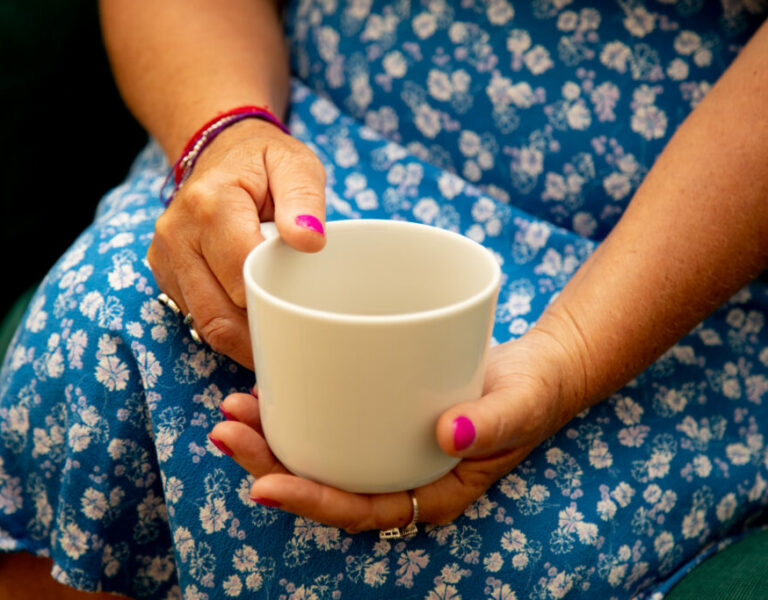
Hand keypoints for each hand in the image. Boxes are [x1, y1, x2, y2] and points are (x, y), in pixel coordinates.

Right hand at [148, 118, 326, 367]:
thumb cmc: (264, 162)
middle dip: (259, 335)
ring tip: (279, 339)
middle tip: (298, 343)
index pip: (243, 275)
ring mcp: (165, 255)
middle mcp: (177, 233)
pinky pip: (195, 316)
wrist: (222, 149)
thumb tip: (310, 241)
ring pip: (204, 323)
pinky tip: (254, 322)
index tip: (307, 312)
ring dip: (242, 340)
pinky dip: (226, 326)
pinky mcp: (164, 271)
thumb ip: (304, 199)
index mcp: (210, 204)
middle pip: (218, 313)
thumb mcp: (294, 165)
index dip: (276, 300)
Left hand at [209, 326, 586, 531]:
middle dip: (270, 465)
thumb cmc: (533, 394)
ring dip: (272, 437)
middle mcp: (400, 473)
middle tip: (226, 431)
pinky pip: (333, 419)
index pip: (362, 512)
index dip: (311, 503)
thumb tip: (449, 433)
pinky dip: (299, 406)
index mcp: (430, 490)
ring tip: (232, 410)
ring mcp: (388, 444)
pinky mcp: (381, 411)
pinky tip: (271, 385)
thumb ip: (493, 423)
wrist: (535, 369)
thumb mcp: (522, 406)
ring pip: (321, 453)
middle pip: (325, 483)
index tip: (264, 486)